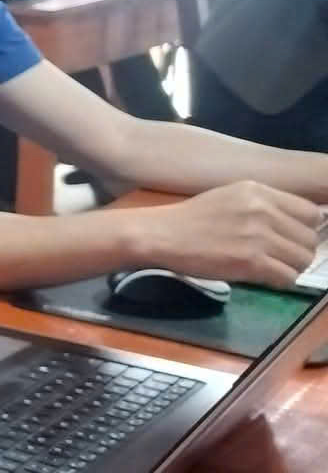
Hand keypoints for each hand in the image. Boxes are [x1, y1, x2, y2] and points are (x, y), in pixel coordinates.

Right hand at [134, 181, 321, 285]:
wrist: (161, 235)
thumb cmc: (192, 218)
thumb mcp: (231, 197)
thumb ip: (264, 205)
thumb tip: (297, 223)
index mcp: (259, 191)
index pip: (311, 212)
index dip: (304, 228)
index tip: (290, 238)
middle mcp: (263, 210)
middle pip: (310, 238)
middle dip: (298, 251)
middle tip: (279, 257)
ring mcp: (258, 236)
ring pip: (303, 259)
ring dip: (290, 267)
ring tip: (271, 267)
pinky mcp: (251, 261)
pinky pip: (288, 277)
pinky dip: (280, 281)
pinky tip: (263, 277)